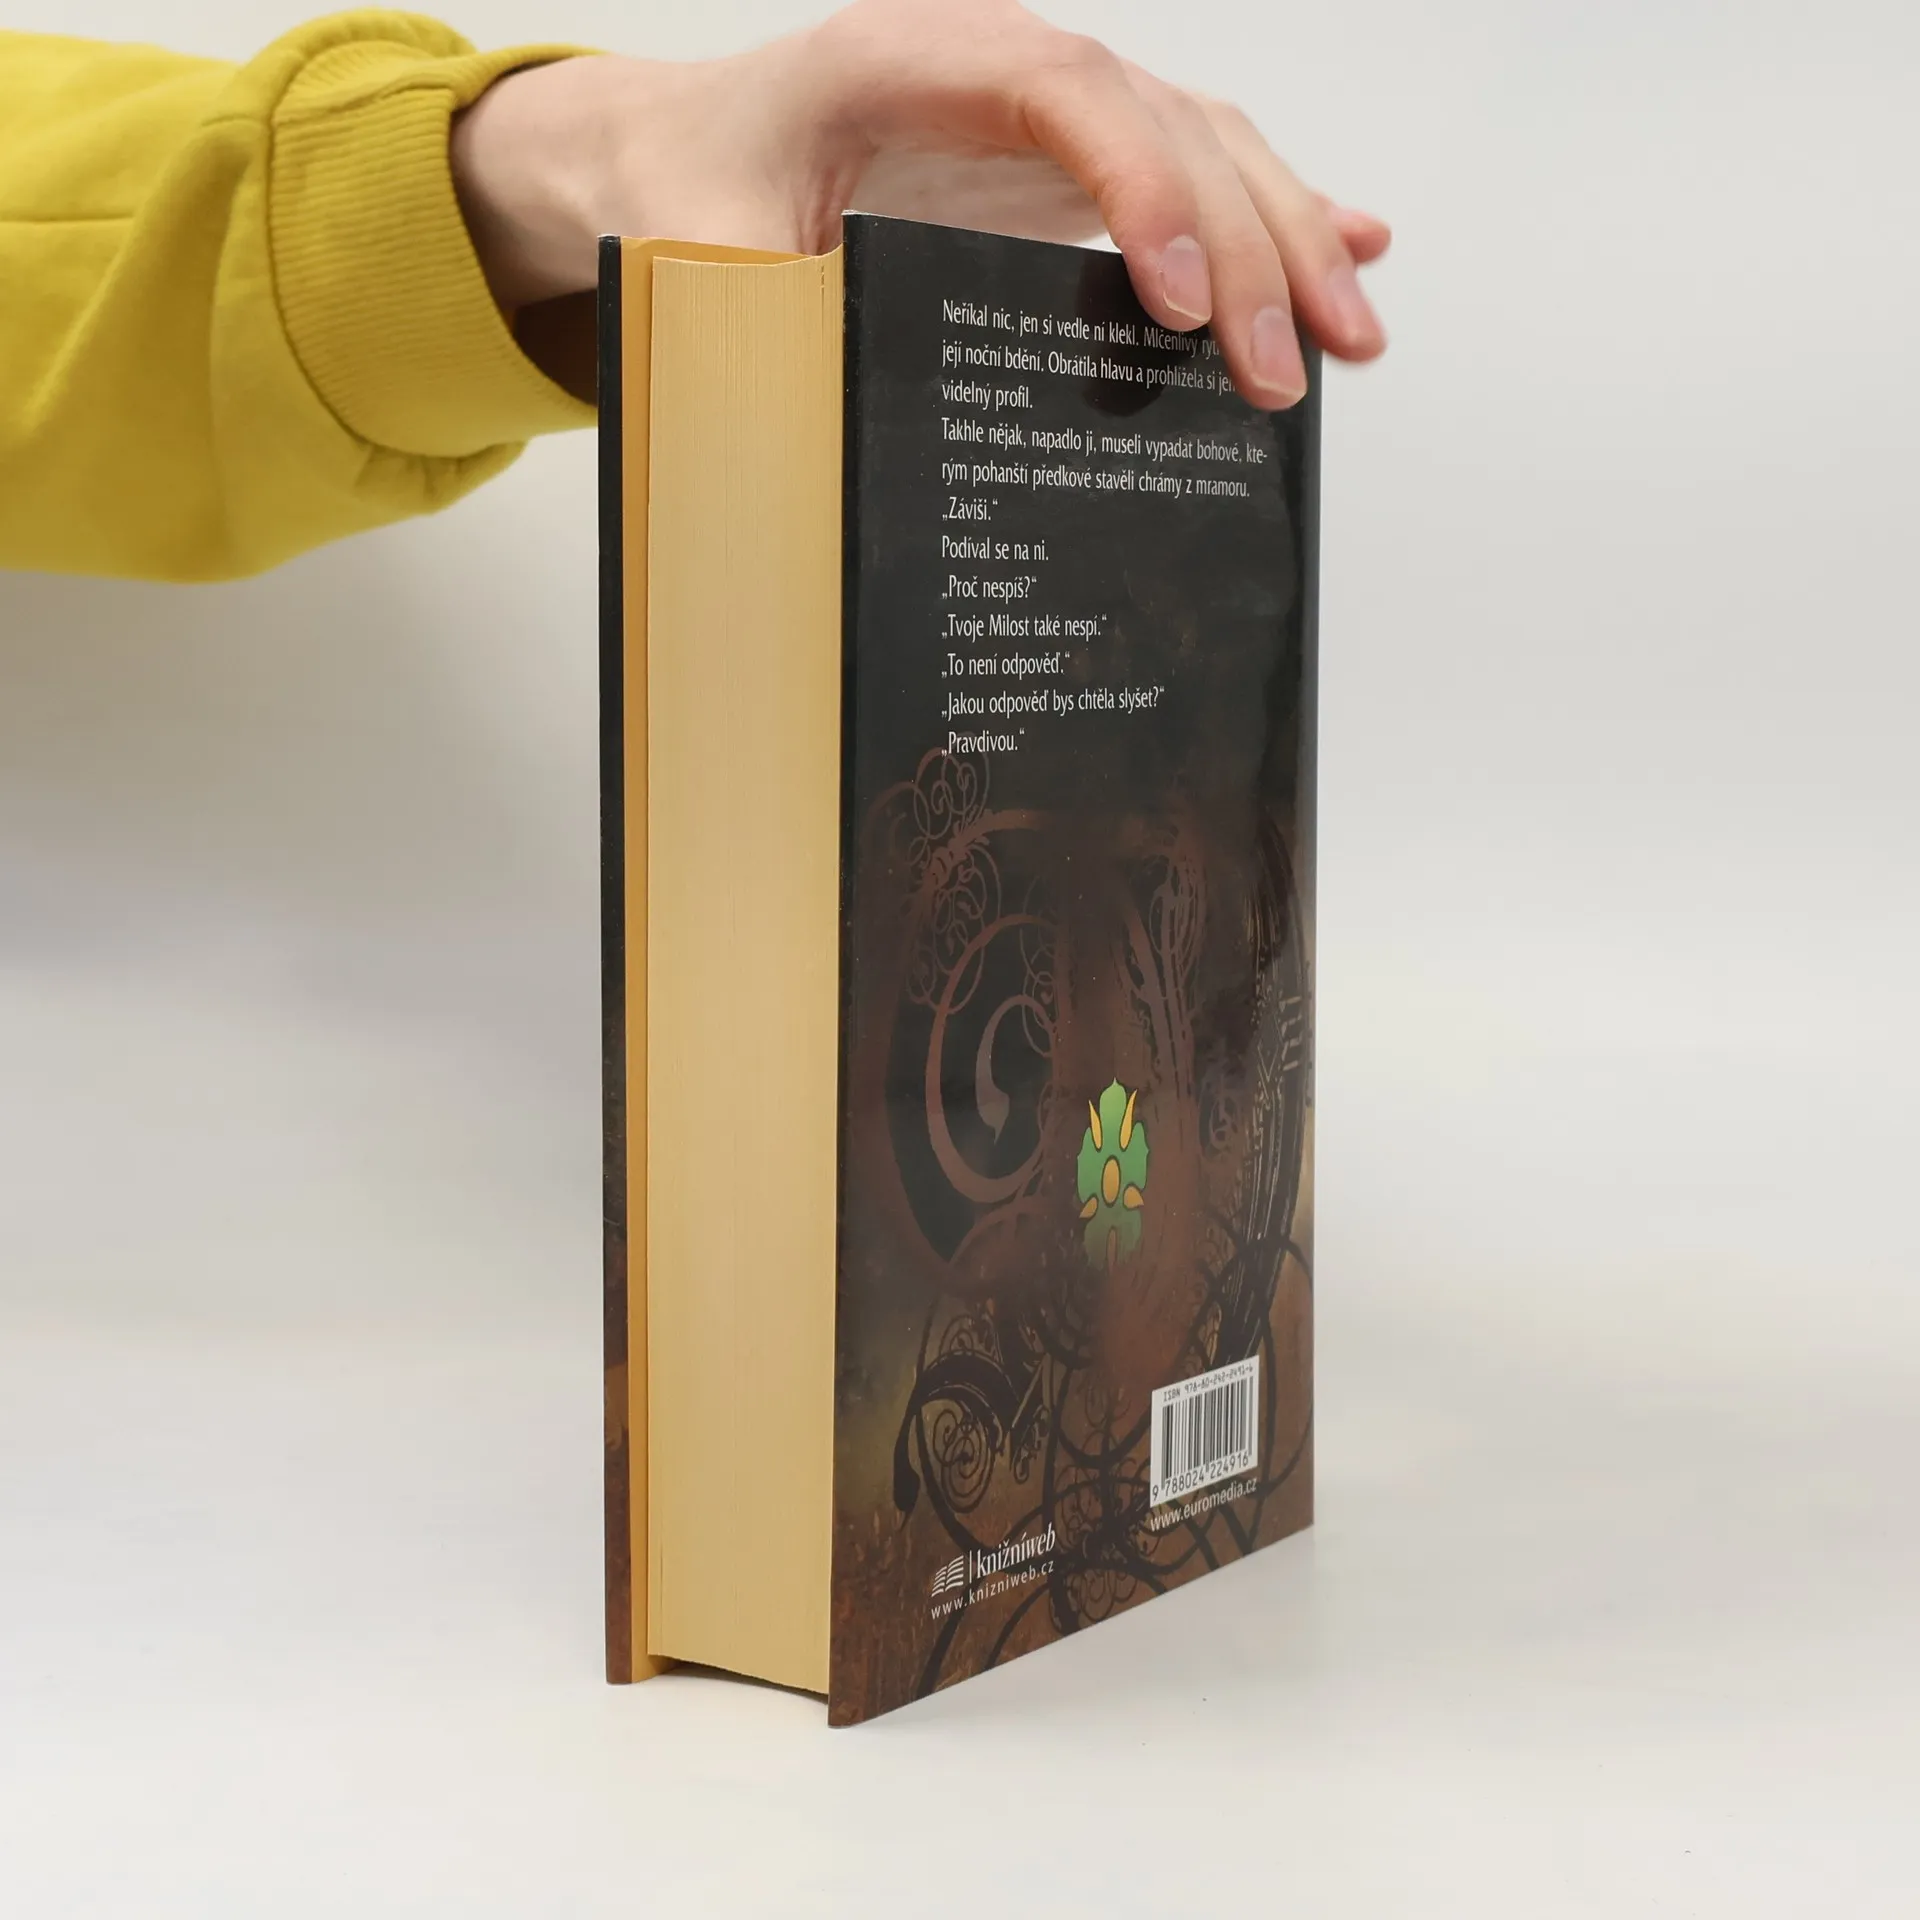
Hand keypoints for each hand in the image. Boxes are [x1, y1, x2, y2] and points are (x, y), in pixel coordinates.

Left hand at [451, 0, 1388, 408]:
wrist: (687, 147)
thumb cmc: (693, 181)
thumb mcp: (692, 243)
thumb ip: (746, 301)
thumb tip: (806, 411)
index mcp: (912, 58)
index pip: (1064, 90)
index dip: (1140, 186)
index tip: (1172, 304)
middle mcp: (1004, 66)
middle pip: (1166, 124)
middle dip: (1246, 245)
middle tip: (1282, 369)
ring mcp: (1047, 111)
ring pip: (1205, 143)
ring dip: (1290, 234)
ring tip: (1348, 333)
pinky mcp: (1068, 162)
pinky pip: (1193, 169)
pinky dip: (1274, 213)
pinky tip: (1353, 249)